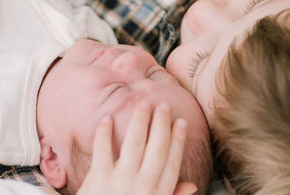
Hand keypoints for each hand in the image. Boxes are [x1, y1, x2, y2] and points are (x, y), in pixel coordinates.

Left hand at [77, 100, 196, 194]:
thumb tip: (191, 185)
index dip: (178, 140)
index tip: (181, 122)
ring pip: (135, 144)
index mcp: (158, 193)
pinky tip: (107, 118)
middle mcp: (143, 184)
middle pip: (157, 148)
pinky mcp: (98, 179)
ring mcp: (121, 181)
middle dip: (162, 124)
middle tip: (163, 105)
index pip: (172, 161)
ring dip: (140, 121)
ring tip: (143, 103)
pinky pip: (102, 151)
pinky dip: (104, 134)